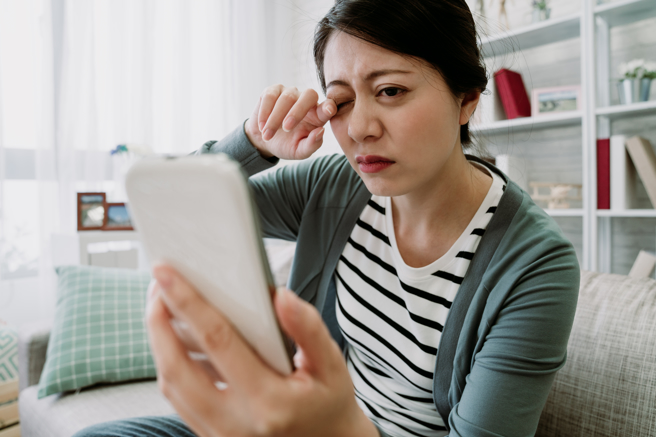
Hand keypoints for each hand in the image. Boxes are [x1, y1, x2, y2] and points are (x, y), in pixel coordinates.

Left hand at [146, 265, 377, 436]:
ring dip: (158, 342)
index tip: (167, 273)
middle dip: (158, 322)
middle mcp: (235, 423)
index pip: (217, 341)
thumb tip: (280, 297)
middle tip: (158, 286)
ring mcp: (219, 434)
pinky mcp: (210, 436)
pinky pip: (178, 398)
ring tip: (163, 307)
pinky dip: (169, 364)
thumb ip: (308, 329)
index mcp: (268, 402)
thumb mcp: (332, 365)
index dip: (188, 302)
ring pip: (170, 385)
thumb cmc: (328, 404)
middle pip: (176, 367)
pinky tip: (176, 340)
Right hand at [244, 85, 336, 159]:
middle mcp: (306, 100)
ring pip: (287, 98)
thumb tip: (321, 131)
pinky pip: (270, 96)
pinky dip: (265, 112)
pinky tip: (262, 126)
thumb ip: (312, 144)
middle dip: (297, 112)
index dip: (329, 106)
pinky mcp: (273, 91)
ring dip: (275, 118)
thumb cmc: (286, 145)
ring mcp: (290, 93)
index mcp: (318, 115)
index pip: (328, 106)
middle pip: (309, 95)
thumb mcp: (299, 151)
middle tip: (286, 129)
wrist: (263, 141)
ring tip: (268, 135)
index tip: (328, 110)